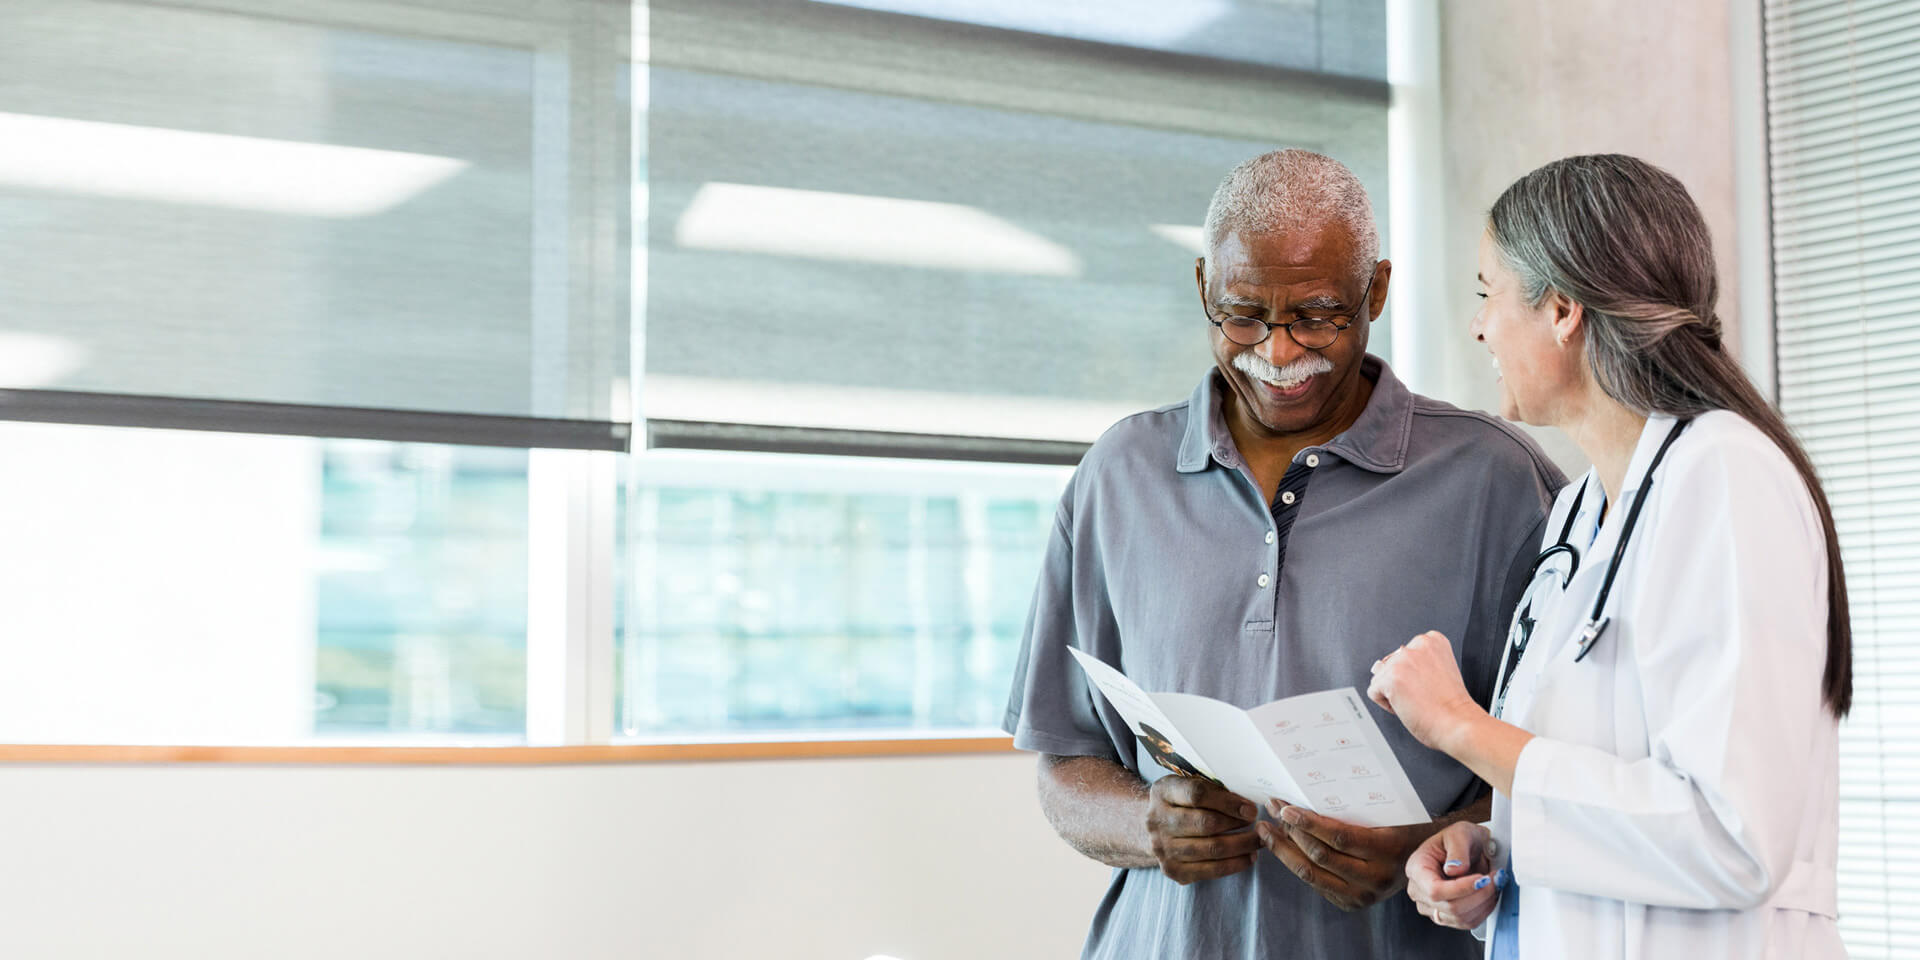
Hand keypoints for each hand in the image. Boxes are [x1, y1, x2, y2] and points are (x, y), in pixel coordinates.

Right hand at [1145, 775, 1262, 884]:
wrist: (1156, 828)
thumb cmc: (1181, 802)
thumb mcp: (1189, 784)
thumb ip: (1212, 789)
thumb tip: (1247, 803)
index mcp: (1162, 792)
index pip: (1197, 794)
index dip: (1228, 802)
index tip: (1250, 808)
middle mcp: (1157, 820)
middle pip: (1205, 823)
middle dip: (1238, 824)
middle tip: (1260, 825)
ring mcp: (1162, 848)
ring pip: (1211, 849)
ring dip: (1241, 845)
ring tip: (1259, 841)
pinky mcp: (1172, 869)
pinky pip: (1209, 870)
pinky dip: (1234, 865)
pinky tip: (1248, 857)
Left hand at [1256, 802, 1425, 910]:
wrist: (1425, 859)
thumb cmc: (1404, 825)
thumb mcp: (1388, 812)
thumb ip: (1355, 807)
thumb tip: (1309, 788)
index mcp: (1387, 850)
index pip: (1339, 837)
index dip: (1308, 822)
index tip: (1285, 807)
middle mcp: (1375, 878)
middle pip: (1319, 857)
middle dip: (1289, 832)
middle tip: (1272, 810)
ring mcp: (1362, 896)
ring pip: (1311, 874)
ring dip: (1284, 850)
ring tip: (1267, 830)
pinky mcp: (1351, 904)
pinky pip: (1316, 883)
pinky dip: (1296, 863)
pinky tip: (1283, 846)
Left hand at [1366, 630, 1482, 751]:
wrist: (1459, 723)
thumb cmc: (1452, 705)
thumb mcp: (1440, 669)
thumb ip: (1416, 662)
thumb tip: (1378, 666)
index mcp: (1433, 640)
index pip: (1405, 654)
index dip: (1413, 675)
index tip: (1427, 685)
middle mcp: (1417, 645)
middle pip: (1390, 665)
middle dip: (1401, 683)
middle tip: (1422, 696)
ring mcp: (1402, 660)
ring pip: (1380, 678)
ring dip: (1393, 693)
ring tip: (1417, 701)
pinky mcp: (1390, 677)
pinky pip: (1374, 692)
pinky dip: (1387, 705)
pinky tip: (1408, 706)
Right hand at [1406, 821, 1505, 928]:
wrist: (1468, 847)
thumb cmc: (1460, 838)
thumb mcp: (1459, 833)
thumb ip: (1457, 850)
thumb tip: (1454, 870)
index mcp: (1417, 868)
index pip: (1434, 890)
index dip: (1460, 889)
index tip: (1482, 879)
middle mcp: (1419, 890)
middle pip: (1449, 907)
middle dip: (1478, 895)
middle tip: (1496, 879)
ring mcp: (1432, 906)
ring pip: (1460, 917)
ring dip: (1483, 903)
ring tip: (1494, 884)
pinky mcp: (1446, 916)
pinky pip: (1467, 922)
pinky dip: (1483, 910)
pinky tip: (1488, 895)